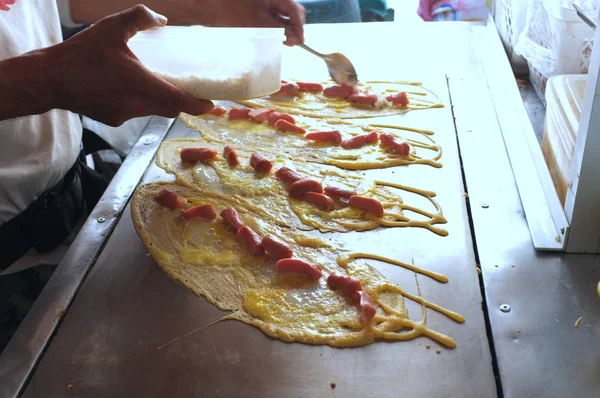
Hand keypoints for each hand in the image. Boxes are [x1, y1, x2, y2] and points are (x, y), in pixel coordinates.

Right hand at [48, 5, 213, 126]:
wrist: (47, 80)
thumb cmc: (80, 54)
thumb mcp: (111, 27)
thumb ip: (139, 18)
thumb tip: (161, 20)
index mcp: (142, 86)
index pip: (181, 103)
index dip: (200, 105)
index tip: (211, 103)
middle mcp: (136, 105)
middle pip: (170, 109)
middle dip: (183, 102)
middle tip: (191, 89)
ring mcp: (124, 115)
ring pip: (153, 110)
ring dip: (160, 100)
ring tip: (157, 81)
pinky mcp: (113, 119)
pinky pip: (135, 112)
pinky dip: (140, 101)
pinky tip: (128, 87)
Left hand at [205, 0, 305, 45]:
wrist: (207, 9)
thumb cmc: (230, 12)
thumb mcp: (257, 22)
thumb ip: (278, 28)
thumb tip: (296, 38)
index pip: (294, 9)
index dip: (299, 25)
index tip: (299, 41)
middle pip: (291, 11)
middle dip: (294, 27)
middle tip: (290, 43)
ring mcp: (265, 4)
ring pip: (283, 16)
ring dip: (286, 29)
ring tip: (284, 42)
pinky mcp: (259, 10)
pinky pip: (274, 19)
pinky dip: (276, 28)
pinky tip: (275, 37)